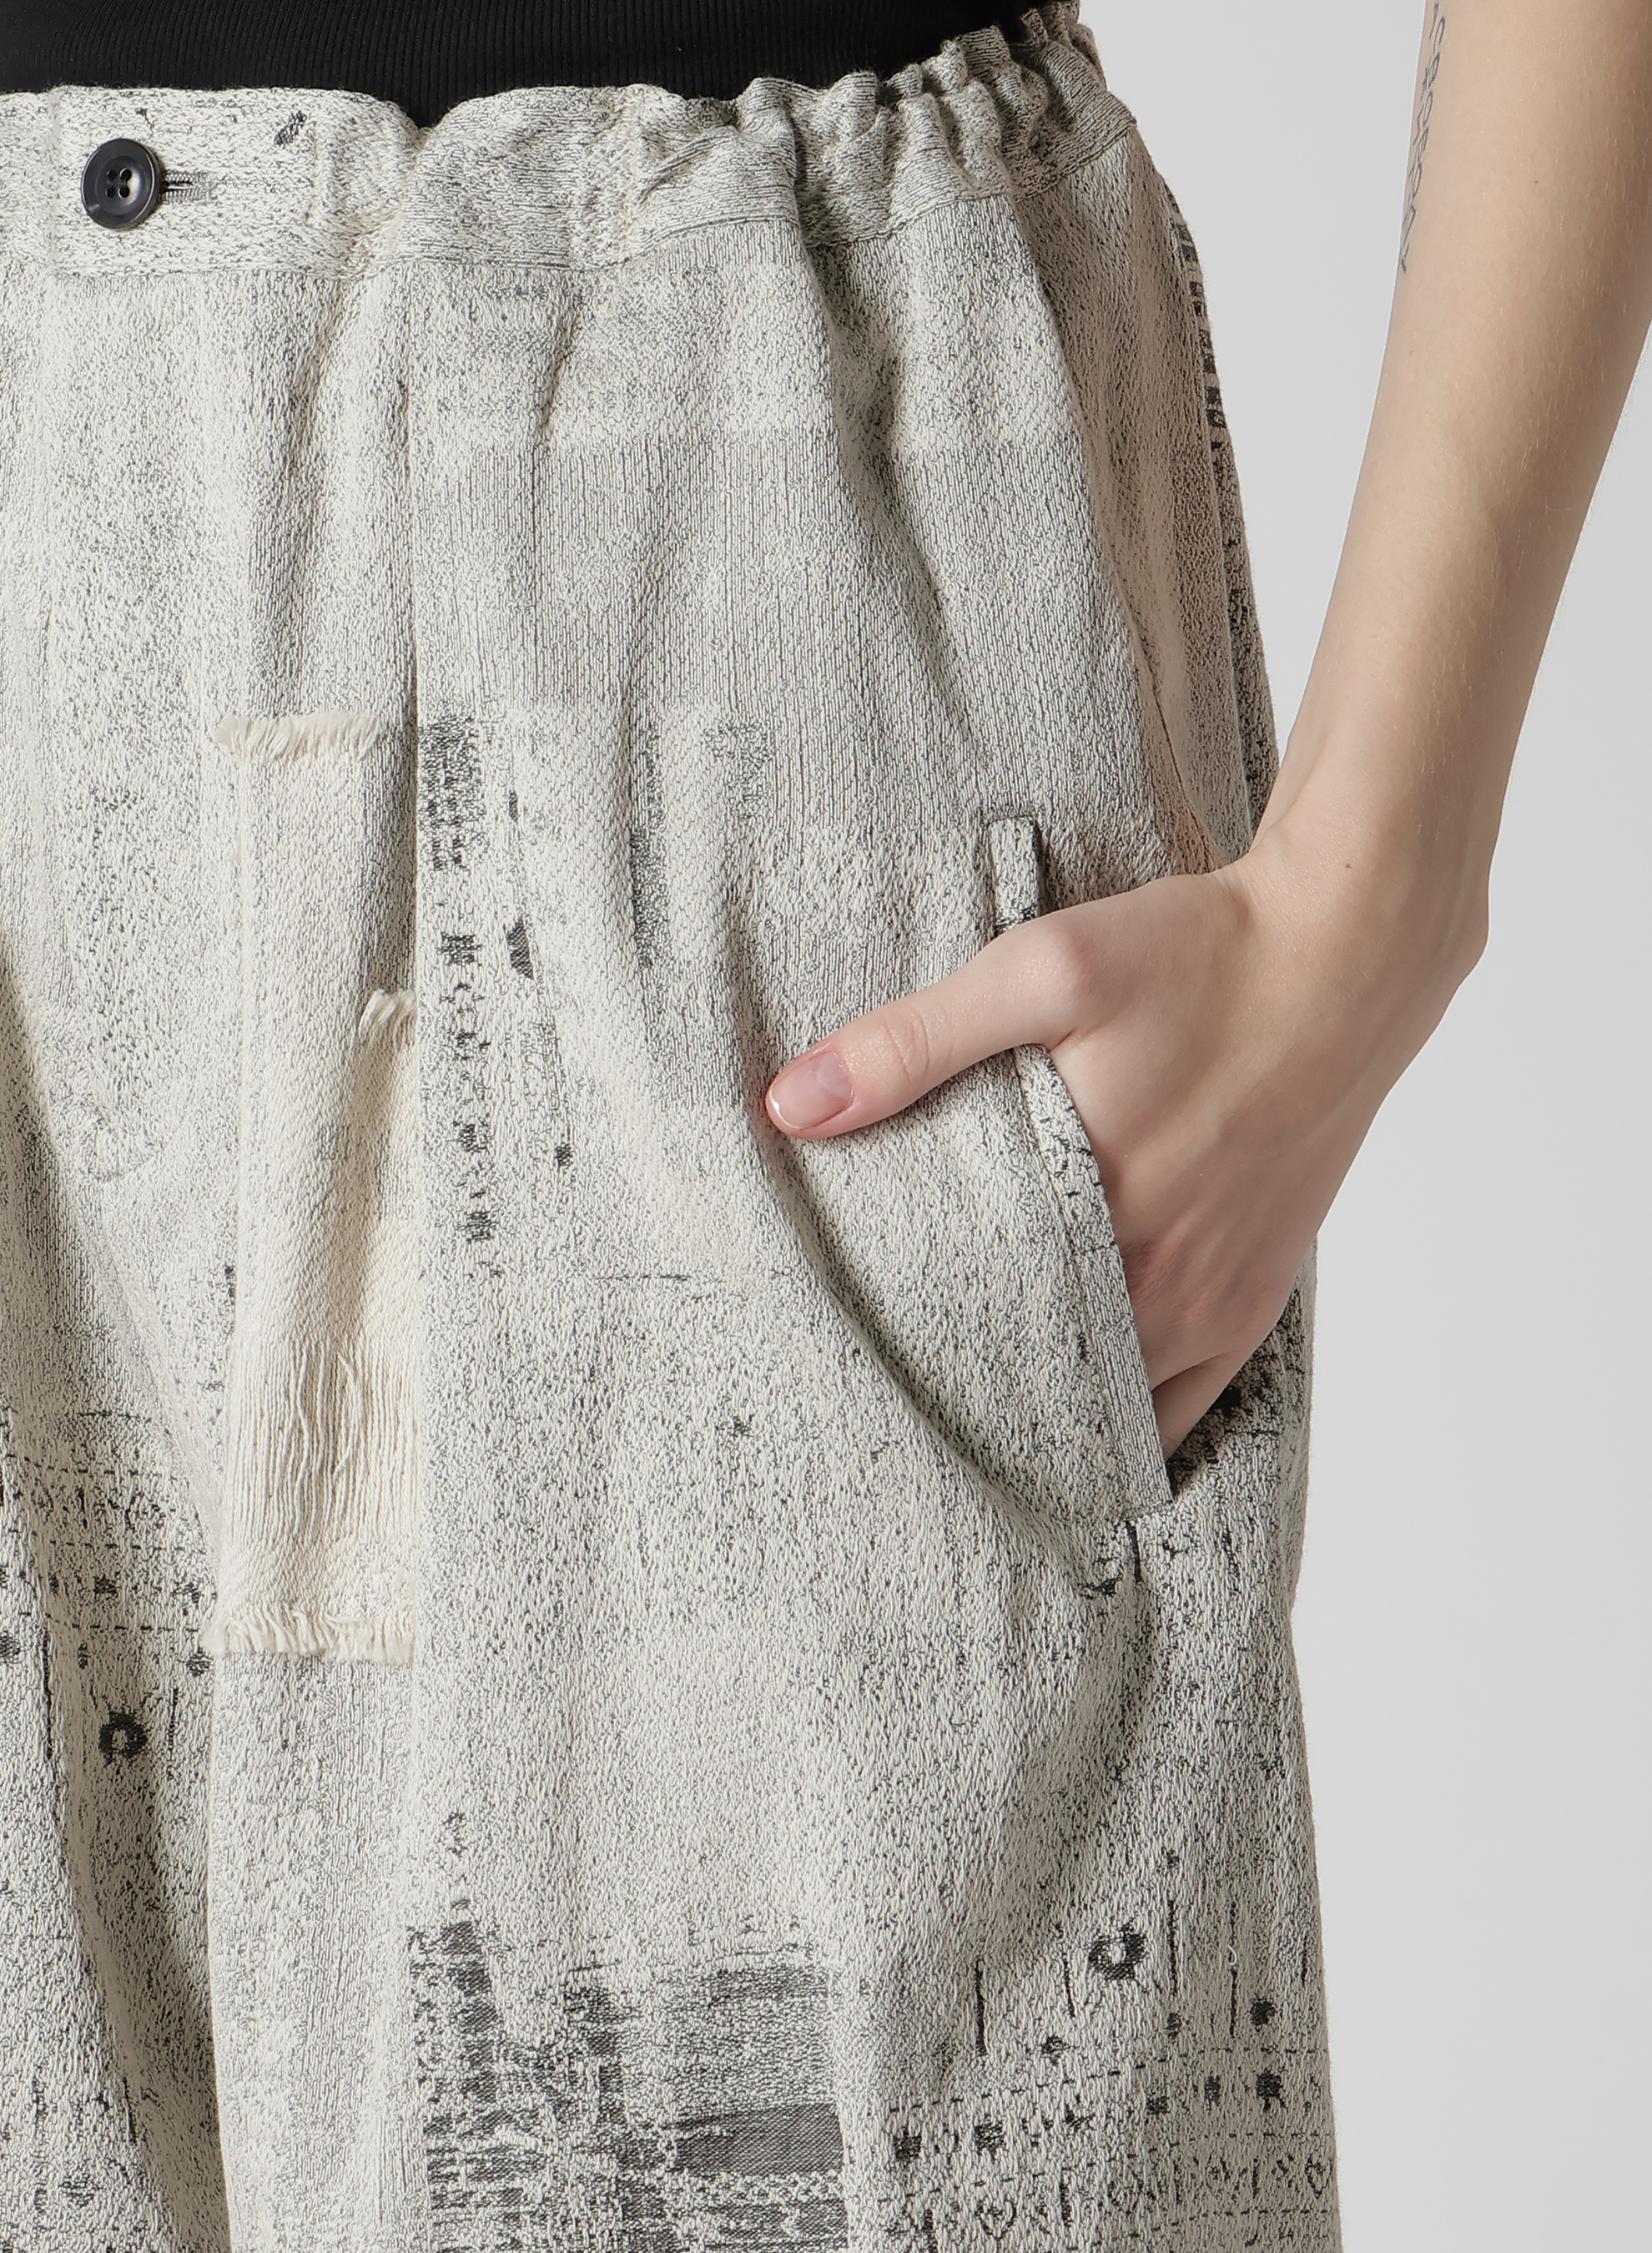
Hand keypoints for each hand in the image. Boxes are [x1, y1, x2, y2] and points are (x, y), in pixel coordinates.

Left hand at [762, 818, 1464, 1456]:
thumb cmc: (1201, 956)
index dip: (907, 1364)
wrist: (1351, 952)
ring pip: (1111, 1411)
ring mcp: (1216, 1301)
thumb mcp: (1043, 969)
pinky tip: (1079, 1419)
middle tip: (894, 1401)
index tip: (852, 1371)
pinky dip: (1130, 1421)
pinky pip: (1189, 1406)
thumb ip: (913, 1042)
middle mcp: (1160, 1283)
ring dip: (1047, 1413)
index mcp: (1094, 1215)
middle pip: (1038, 1388)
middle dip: (967, 1399)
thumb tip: (792, 1105)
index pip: (971, 1339)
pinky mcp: (1257, 1295)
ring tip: (973, 1409)